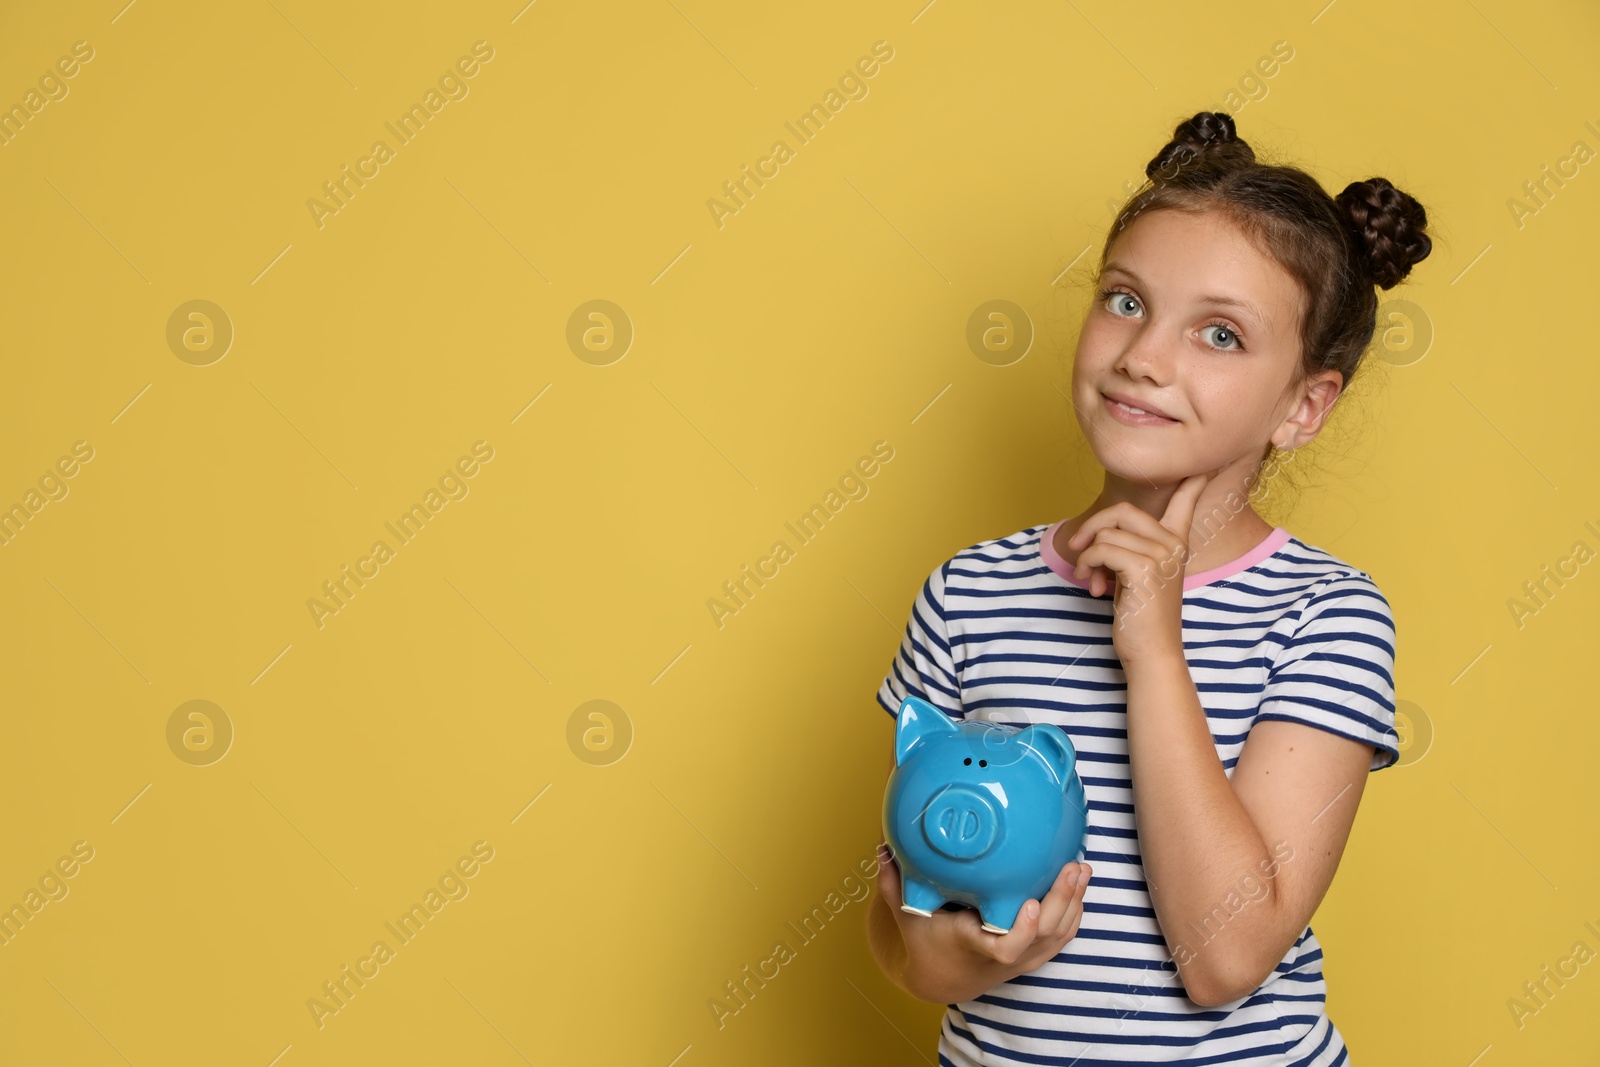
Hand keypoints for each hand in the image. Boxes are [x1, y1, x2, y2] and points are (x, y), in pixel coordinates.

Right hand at [875, 843, 1091, 1000]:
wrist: (942, 978)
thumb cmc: (925, 941)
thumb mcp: (906, 914)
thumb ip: (894, 882)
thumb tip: (883, 846)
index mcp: (976, 945)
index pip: (1005, 948)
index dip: (1023, 930)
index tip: (1031, 904)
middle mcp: (1004, 955)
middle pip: (1043, 935)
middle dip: (1061, 901)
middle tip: (1072, 866)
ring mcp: (1023, 958)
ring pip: (1058, 935)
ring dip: (1074, 902)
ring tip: (1081, 867)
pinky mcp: (1033, 954)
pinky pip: (1061, 936)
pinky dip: (1073, 912)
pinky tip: (1078, 883)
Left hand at [1065, 473, 1210, 666]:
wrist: (1152, 653)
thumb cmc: (1141, 616)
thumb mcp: (1137, 575)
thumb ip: (1128, 547)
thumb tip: (1096, 533)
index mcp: (1176, 542)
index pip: (1186, 498)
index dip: (1190, 476)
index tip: (1199, 460)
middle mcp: (1173, 544)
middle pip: (1123, 510)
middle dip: (1092, 526)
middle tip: (1079, 550)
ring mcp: (1161, 556)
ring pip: (1106, 533)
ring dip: (1086, 556)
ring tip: (1088, 578)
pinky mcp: (1144, 569)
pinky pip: (1101, 549)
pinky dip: (1086, 565)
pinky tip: (1091, 585)